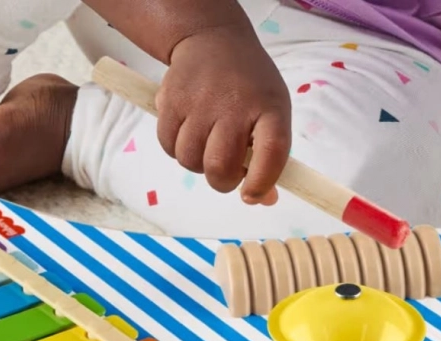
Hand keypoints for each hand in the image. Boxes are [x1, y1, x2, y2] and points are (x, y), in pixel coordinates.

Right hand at [155, 23, 291, 204]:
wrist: (211, 39)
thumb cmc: (249, 87)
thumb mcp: (271, 113)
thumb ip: (270, 158)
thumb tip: (264, 200)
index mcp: (270, 108)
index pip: (271, 152)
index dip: (261, 182)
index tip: (252, 196)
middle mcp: (234, 103)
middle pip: (220, 166)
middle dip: (223, 181)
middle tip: (227, 172)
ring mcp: (199, 101)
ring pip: (190, 161)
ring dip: (198, 165)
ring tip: (207, 146)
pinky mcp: (170, 99)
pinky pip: (169, 146)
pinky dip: (178, 150)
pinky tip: (190, 134)